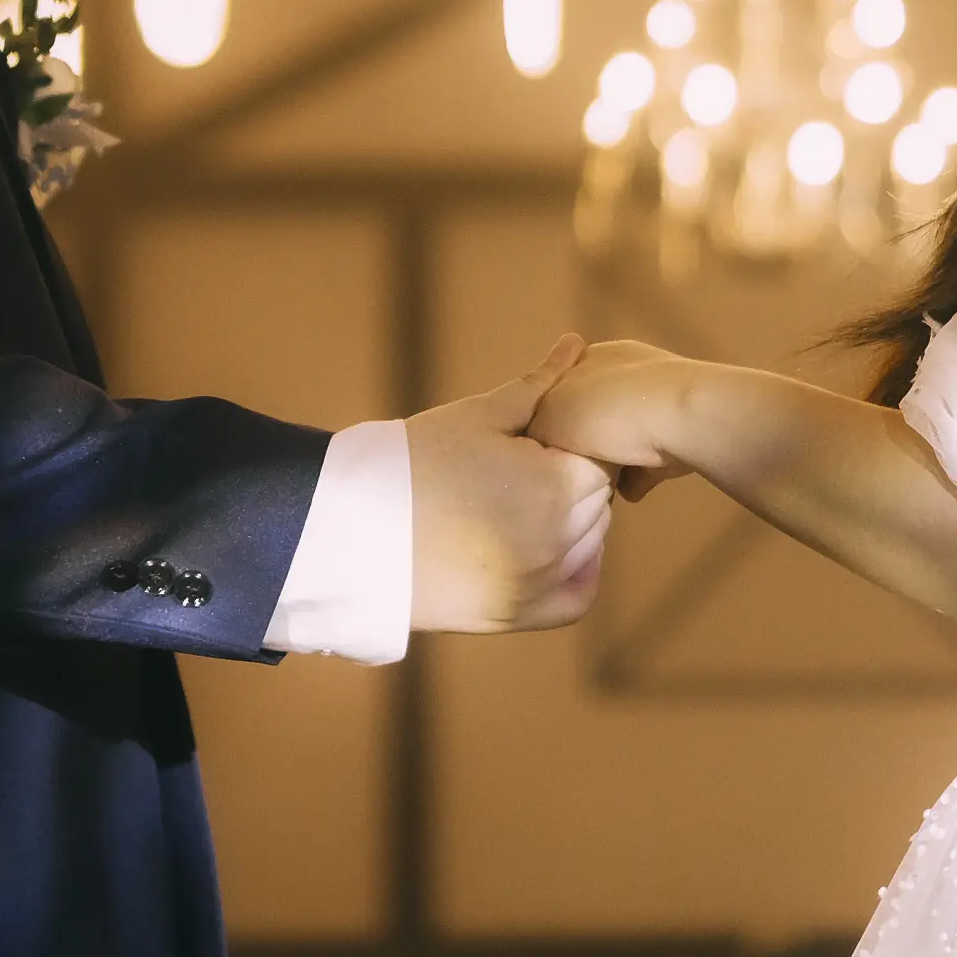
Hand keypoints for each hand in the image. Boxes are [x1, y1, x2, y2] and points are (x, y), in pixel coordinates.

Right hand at [406, 334, 613, 632]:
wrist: (355, 532)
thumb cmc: (416, 461)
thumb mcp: (479, 415)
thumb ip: (539, 383)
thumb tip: (577, 342)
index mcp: (556, 486)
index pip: (600, 461)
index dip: (572, 445)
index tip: (536, 442)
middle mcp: (557, 541)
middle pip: (599, 503)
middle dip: (573, 482)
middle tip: (522, 471)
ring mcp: (539, 583)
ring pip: (590, 543)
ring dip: (572, 523)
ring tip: (517, 504)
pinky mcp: (517, 614)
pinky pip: (576, 597)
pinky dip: (576, 574)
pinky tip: (548, 548)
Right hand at [525, 339, 700, 497]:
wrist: (688, 421)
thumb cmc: (610, 412)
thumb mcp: (550, 416)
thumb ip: (537, 426)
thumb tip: (543, 440)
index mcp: (591, 358)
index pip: (557, 385)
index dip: (545, 418)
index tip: (540, 450)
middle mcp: (625, 371)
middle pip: (591, 412)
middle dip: (580, 443)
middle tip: (568, 473)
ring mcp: (659, 398)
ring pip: (623, 435)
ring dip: (612, 461)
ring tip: (597, 488)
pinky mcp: (683, 427)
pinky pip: (651, 456)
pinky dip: (640, 474)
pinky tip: (629, 493)